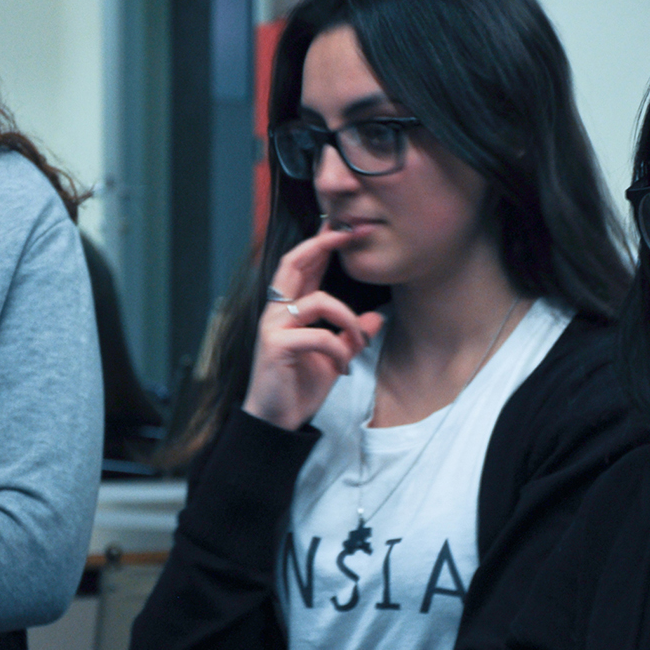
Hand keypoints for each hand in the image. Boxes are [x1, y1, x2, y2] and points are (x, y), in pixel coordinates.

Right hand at [243, 229, 384, 430]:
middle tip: (348, 234)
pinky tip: (343, 367)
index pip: (301, 266)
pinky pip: (318, 335)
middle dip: (322, 244)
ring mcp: (273, 327)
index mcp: (289, 310)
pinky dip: (339, 348)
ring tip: (359, 340)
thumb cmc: (299, 387)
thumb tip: (376, 318)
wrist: (277, 421)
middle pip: (294, 263)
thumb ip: (351, 336)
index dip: (320, 244)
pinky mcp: (276, 346)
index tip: (343, 228)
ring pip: (318, 300)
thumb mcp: (334, 358)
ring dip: (348, 319)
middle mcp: (276, 312)